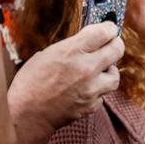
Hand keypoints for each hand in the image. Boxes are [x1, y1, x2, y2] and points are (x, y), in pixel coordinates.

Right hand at [9, 22, 123, 143]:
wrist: (27, 115)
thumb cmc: (30, 84)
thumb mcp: (45, 55)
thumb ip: (69, 48)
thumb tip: (85, 43)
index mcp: (71, 52)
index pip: (104, 32)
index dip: (109, 28)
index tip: (109, 28)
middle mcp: (85, 69)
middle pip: (117, 50)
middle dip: (115, 45)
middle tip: (112, 45)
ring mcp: (91, 89)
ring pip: (115, 75)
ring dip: (110, 71)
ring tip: (100, 70)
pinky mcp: (91, 105)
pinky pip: (102, 94)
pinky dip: (97, 91)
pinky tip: (87, 88)